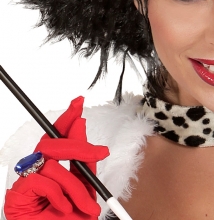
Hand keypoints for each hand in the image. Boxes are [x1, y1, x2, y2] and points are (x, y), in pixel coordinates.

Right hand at [4, 97, 108, 219]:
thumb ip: (84, 161)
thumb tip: (82, 127)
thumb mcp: (85, 188)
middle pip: (52, 144)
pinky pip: (42, 181)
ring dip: (73, 186)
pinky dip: (58, 196)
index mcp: (51, 166)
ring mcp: (25, 181)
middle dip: (79, 146)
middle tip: (99, 153)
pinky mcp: (17, 195)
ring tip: (82, 206)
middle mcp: (36, 170)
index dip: (67, 118)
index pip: (56, 137)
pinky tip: (63, 208)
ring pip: (53, 166)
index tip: (79, 102)